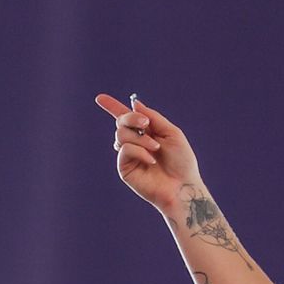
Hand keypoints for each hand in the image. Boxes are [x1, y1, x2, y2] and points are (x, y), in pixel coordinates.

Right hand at [95, 93, 200, 216]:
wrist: (183, 186)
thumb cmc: (182, 162)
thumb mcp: (172, 133)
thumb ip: (154, 117)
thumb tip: (135, 104)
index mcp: (146, 132)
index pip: (125, 117)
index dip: (112, 106)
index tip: (99, 97)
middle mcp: (134, 142)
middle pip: (121, 121)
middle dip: (132, 118)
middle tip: (146, 124)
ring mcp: (128, 155)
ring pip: (121, 134)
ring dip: (140, 138)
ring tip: (155, 148)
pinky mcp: (124, 168)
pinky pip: (124, 149)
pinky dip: (139, 151)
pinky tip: (150, 160)